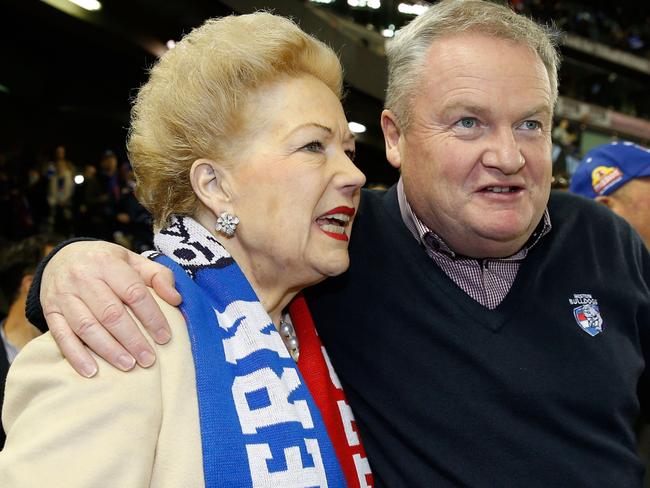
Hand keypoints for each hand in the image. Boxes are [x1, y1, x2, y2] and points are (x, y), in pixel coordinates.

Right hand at [41, 241, 181, 376]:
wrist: (62, 257)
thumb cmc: (107, 262)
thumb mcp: (133, 260)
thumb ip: (158, 276)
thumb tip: (176, 299)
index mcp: (108, 263)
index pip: (134, 293)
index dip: (152, 317)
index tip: (165, 337)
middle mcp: (83, 277)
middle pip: (110, 313)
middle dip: (132, 339)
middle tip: (148, 359)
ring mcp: (63, 294)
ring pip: (87, 327)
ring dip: (109, 350)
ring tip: (128, 365)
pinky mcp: (50, 310)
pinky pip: (61, 336)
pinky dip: (76, 355)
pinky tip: (91, 371)